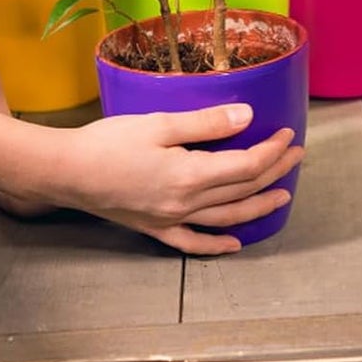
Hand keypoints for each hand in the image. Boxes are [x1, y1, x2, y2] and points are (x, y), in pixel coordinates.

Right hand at [6, 104, 305, 254]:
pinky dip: (216, 245)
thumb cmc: (108, 142)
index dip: (271, 150)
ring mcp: (170, 221)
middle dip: (273, 172)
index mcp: (189, 175)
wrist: (66, 172)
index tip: (287, 133)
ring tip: (282, 196)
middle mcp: (185, 204)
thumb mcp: (159, 123)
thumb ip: (206, 123)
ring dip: (258, 207)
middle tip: (295, 155)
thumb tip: (247, 116)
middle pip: (241, 190)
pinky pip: (192, 242)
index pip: (246, 166)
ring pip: (226, 218)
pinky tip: (234, 243)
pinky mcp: (154, 228)